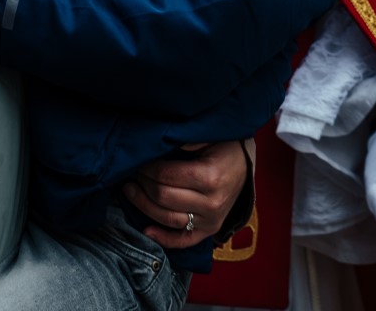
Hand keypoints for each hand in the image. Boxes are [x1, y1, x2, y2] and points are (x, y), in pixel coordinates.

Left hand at [124, 139, 250, 247]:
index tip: (139, 161)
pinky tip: (145, 230)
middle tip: (134, 172)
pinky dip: (163, 239)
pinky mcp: (209, 230)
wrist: (246, 166)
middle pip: (163, 197)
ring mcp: (211, 220)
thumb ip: (187, 139)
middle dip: (142, 184)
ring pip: (168, 219)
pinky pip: (184, 240)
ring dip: (143, 206)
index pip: (166, 176)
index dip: (147, 169)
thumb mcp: (209, 136)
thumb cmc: (225, 148)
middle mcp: (211, 203)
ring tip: (130, 191)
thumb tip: (164, 143)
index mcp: (210, 177)